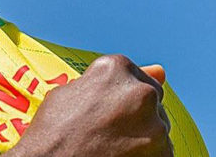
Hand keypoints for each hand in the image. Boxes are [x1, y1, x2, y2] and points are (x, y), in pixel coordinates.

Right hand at [7, 55, 172, 156]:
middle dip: (135, 114)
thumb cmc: (53, 131)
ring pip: (158, 127)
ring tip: (110, 147)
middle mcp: (140, 91)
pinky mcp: (161, 153)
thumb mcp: (71, 93)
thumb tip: (161, 70)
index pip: (137, 77)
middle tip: (108, 132)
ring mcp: (154, 124)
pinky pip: (162, 152)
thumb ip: (114, 80)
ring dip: (141, 136)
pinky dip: (146, 155)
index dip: (122, 98)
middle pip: (151, 100)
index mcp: (116, 68)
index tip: (109, 113)